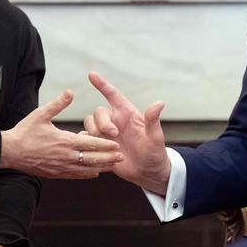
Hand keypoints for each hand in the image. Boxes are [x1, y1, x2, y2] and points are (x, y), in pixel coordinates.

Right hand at [0, 89, 122, 178]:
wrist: (9, 152)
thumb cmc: (25, 131)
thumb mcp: (41, 114)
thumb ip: (58, 104)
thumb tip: (71, 91)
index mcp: (64, 141)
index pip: (90, 144)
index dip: (104, 144)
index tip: (117, 144)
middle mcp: (65, 156)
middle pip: (91, 159)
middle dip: (108, 158)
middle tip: (121, 156)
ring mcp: (60, 167)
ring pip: (85, 169)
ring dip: (100, 168)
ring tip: (113, 166)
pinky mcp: (55, 174)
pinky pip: (74, 175)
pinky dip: (86, 175)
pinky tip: (95, 174)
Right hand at [85, 72, 170, 194]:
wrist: (148, 172)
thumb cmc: (154, 152)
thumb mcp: (155, 136)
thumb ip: (153, 120)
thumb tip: (160, 103)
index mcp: (127, 114)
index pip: (112, 94)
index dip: (102, 84)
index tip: (92, 74)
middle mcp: (115, 121)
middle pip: (98, 112)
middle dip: (102, 122)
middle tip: (114, 135)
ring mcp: (106, 134)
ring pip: (89, 124)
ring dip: (94, 133)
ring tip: (109, 145)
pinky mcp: (100, 146)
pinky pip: (86, 139)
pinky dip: (87, 143)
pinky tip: (95, 150)